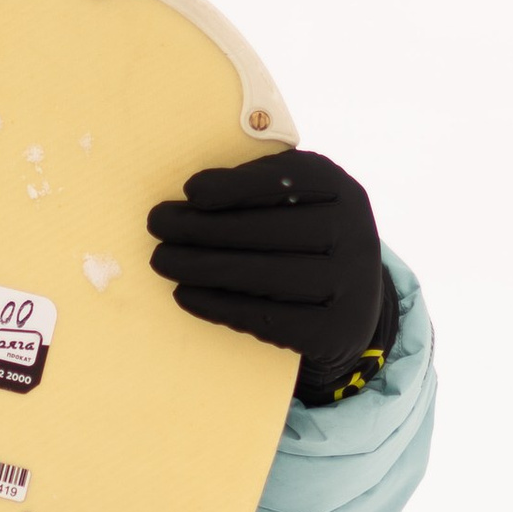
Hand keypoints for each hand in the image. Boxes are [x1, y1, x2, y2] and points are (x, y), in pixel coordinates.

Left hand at [146, 148, 395, 402]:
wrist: (350, 303)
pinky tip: (185, 294)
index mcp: (340, 189)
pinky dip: (220, 306)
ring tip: (162, 260)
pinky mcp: (334, 331)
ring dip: (203, 268)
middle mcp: (354, 233)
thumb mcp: (294, 200)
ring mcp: (349, 285)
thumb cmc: (302, 238)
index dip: (237, 186)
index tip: (191, 191)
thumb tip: (191, 197)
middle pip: (270, 230)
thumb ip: (257, 188)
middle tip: (158, 226)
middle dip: (205, 227)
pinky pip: (267, 319)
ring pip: (265, 276)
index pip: (288, 181)